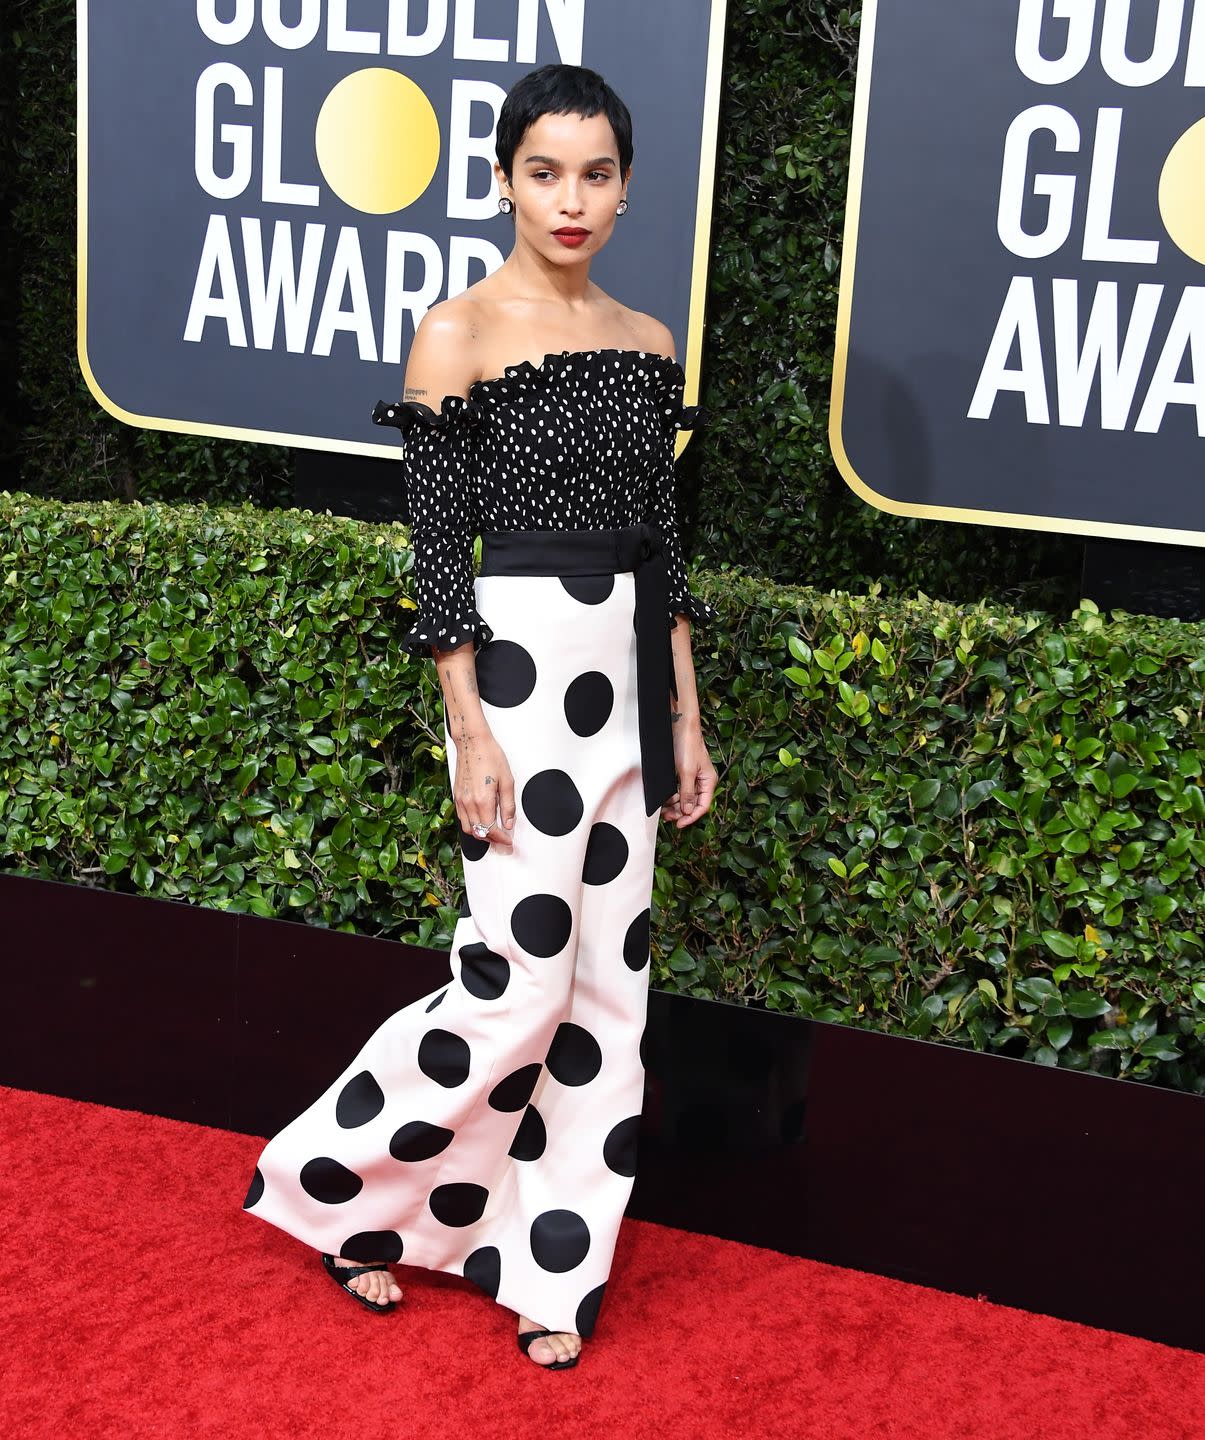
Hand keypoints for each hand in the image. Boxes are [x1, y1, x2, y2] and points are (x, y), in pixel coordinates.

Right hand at [454, 732, 516, 848]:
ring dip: (480, 834)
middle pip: (479, 832)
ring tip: (492, 831)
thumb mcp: (507, 781)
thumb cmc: (490, 756)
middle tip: (502, 838)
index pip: (491, 829)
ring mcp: (461, 800)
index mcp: (483, 800)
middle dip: (491, 839)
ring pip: (468, 828)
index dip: (501, 838)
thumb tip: (509, 823)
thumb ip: (508, 805)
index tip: (508, 840)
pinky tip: (480, 820)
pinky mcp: (456, 795)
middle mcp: (469, 803)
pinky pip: (462, 818)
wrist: (472, 742)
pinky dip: (471, 824)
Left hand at [662, 720, 716, 828]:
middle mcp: (703, 781)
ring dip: (676, 805)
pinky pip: (680, 790)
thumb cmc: (688, 745)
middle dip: (681, 812)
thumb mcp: (687, 772)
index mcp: (709, 782)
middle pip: (694, 804)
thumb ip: (687, 793)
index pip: (703, 806)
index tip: (679, 824)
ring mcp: (694, 777)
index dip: (691, 817)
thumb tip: (688, 811)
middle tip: (668, 818)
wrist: (681, 726)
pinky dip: (673, 796)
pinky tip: (666, 799)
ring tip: (665, 810)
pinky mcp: (685, 773)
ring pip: (686, 798)